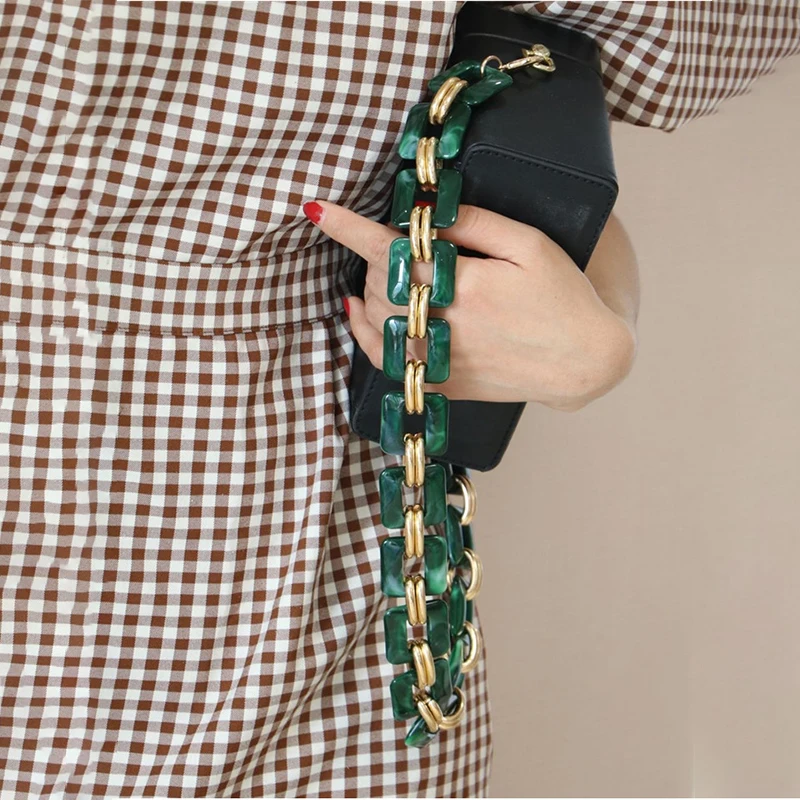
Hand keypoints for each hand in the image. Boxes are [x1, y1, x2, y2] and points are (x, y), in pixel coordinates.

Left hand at [304, 200, 637, 410]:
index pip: (393, 252)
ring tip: (384, 267)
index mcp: (468, 287)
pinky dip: (363, 332)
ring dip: (371, 286)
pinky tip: (358, 309)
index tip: (318, 210)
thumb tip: (426, 211)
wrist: (583, 362)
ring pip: (378, 318)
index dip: (351, 229)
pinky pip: (385, 359)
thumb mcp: (530, 246)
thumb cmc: (563, 298)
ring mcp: (440, 359)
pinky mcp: (442, 382)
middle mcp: (446, 327)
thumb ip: (476, 224)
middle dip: (376, 255)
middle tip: (397, 241)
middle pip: (381, 283)